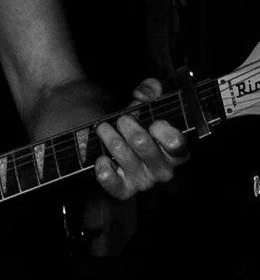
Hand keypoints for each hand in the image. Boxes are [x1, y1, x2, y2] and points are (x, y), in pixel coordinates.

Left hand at [82, 79, 182, 251]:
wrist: (121, 146)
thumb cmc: (140, 126)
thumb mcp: (148, 106)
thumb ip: (151, 91)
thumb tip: (147, 88)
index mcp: (178, 149)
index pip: (177, 144)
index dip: (163, 131)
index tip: (154, 121)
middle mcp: (165, 168)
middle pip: (144, 145)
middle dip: (128, 127)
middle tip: (122, 119)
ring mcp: (145, 181)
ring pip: (124, 156)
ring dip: (110, 138)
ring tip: (103, 128)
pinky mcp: (125, 190)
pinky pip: (111, 182)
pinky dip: (103, 168)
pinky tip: (101, 158)